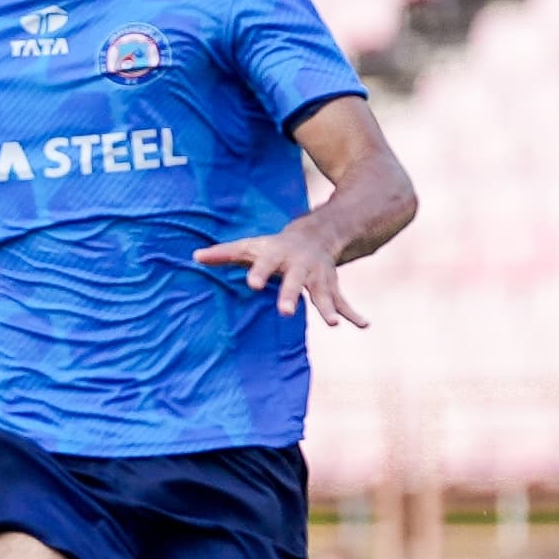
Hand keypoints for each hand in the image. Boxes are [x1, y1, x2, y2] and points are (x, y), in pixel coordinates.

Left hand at [193, 219, 367, 326]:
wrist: (317, 233)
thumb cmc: (275, 246)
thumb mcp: (251, 246)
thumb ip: (224, 253)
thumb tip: (194, 256)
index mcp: (278, 256)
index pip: (265, 264)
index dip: (258, 272)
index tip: (251, 284)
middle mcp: (300, 266)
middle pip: (294, 281)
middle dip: (291, 295)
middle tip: (285, 312)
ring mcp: (318, 277)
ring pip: (323, 293)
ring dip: (328, 308)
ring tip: (332, 324)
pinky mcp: (332, 286)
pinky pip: (344, 301)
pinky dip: (353, 313)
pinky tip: (364, 325)